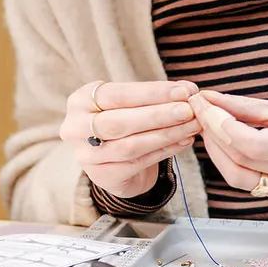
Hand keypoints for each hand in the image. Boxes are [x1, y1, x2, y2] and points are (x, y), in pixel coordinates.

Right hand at [61, 80, 199, 199]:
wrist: (111, 158)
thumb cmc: (123, 119)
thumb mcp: (131, 103)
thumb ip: (156, 95)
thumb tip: (188, 89)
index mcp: (80, 101)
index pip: (117, 94)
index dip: (152, 93)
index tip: (184, 91)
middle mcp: (75, 128)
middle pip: (121, 122)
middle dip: (159, 115)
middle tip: (189, 110)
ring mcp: (86, 156)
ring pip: (131, 145)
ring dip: (167, 134)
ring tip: (192, 125)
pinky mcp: (102, 177)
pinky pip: (138, 163)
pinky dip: (165, 151)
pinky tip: (184, 141)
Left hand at [189, 90, 267, 201]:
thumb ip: (246, 106)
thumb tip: (211, 99)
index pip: (257, 145)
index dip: (225, 127)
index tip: (207, 107)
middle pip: (242, 160)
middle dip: (214, 134)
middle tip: (200, 111)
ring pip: (238, 178)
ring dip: (215, 152)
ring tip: (208, 128)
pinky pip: (246, 184)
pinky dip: (229, 163)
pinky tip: (224, 145)